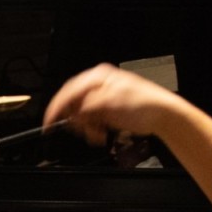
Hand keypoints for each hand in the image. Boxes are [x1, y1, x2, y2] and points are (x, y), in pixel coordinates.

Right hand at [43, 63, 182, 145]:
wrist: (162, 115)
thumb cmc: (144, 104)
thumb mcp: (112, 102)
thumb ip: (89, 106)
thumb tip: (75, 112)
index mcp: (97, 77)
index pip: (69, 91)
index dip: (57, 107)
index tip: (48, 122)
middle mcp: (98, 86)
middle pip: (73, 103)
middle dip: (76, 120)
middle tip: (83, 129)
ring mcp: (102, 98)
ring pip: (80, 115)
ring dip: (86, 128)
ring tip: (97, 134)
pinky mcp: (106, 111)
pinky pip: (90, 121)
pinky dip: (93, 130)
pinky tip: (101, 134)